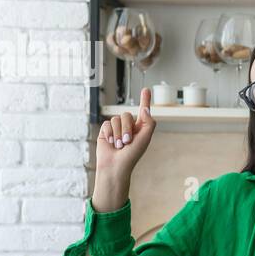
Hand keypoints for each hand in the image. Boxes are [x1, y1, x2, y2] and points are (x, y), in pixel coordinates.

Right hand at [92, 87, 154, 209]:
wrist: (115, 166)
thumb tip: (145, 109)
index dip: (144, 100)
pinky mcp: (105, 131)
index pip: (142, 111)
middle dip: (126, 128)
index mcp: (141, 128)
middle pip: (126, 115)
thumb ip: (148, 123)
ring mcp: (116, 128)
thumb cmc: (132, 155)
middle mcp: (129, 126)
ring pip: (115, 119)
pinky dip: (109, 134)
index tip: (146, 89)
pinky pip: (106, 124)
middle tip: (127, 142)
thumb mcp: (145, 139)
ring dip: (117, 133)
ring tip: (119, 145)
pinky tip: (110, 143)